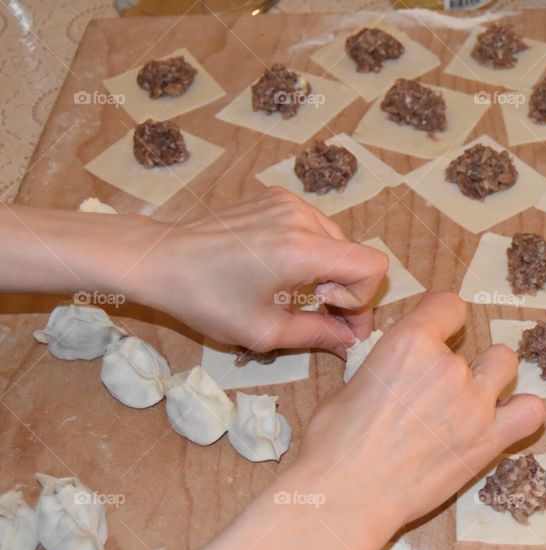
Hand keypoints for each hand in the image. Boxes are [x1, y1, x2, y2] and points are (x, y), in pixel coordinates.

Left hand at [135, 188, 387, 356]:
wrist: (161, 260)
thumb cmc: (206, 299)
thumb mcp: (265, 331)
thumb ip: (318, 335)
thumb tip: (351, 342)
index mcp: (301, 249)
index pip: (371, 265)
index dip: (363, 299)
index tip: (334, 317)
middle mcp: (301, 217)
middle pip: (357, 254)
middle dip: (346, 290)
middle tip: (321, 316)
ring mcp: (289, 203)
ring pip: (338, 242)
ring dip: (329, 272)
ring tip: (298, 294)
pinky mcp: (277, 198)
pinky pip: (315, 228)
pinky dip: (311, 253)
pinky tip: (282, 270)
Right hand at [295, 292, 545, 528]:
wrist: (345, 495)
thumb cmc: (333, 442)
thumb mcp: (350, 384)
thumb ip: (384, 368)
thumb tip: (391, 371)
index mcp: (410, 342)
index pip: (449, 305)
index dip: (442, 318)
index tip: (437, 333)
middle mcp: (448, 365)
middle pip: (476, 343)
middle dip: (461, 361)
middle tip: (439, 388)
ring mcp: (474, 403)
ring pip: (505, 365)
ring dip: (490, 378)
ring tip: (469, 402)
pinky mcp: (489, 441)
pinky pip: (531, 412)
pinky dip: (521, 413)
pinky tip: (500, 422)